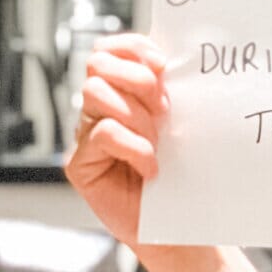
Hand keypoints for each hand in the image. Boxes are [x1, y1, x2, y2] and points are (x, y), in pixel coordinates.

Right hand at [64, 33, 169, 246]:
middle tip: (165, 108)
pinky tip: (152, 166)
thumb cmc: (186, 173)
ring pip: (95, 94)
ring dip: (136, 114)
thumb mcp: (185, 124)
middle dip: (137, 79)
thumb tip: (190, 63)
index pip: (112, 49)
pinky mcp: (81, 163)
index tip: (164, 65)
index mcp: (125, 91)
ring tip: (160, 140)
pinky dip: (134, 147)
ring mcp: (87, 134)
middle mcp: (101, 108)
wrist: (181, 222)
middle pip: (98, 64)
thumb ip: (178, 94)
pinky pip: (102, 134)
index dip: (134, 48)